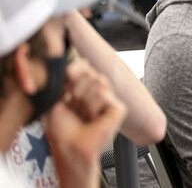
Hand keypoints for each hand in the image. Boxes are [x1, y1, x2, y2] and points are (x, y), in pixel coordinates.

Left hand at [43, 59, 125, 187]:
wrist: (69, 146)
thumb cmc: (61, 128)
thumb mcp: (57, 97)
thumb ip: (68, 75)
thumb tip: (83, 61)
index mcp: (84, 87)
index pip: (83, 65)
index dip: (72, 74)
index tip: (64, 90)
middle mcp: (98, 92)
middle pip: (92, 72)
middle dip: (77, 89)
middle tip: (73, 107)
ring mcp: (110, 100)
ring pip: (100, 81)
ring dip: (84, 100)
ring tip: (83, 114)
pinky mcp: (119, 109)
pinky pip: (105, 95)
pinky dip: (93, 107)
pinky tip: (93, 118)